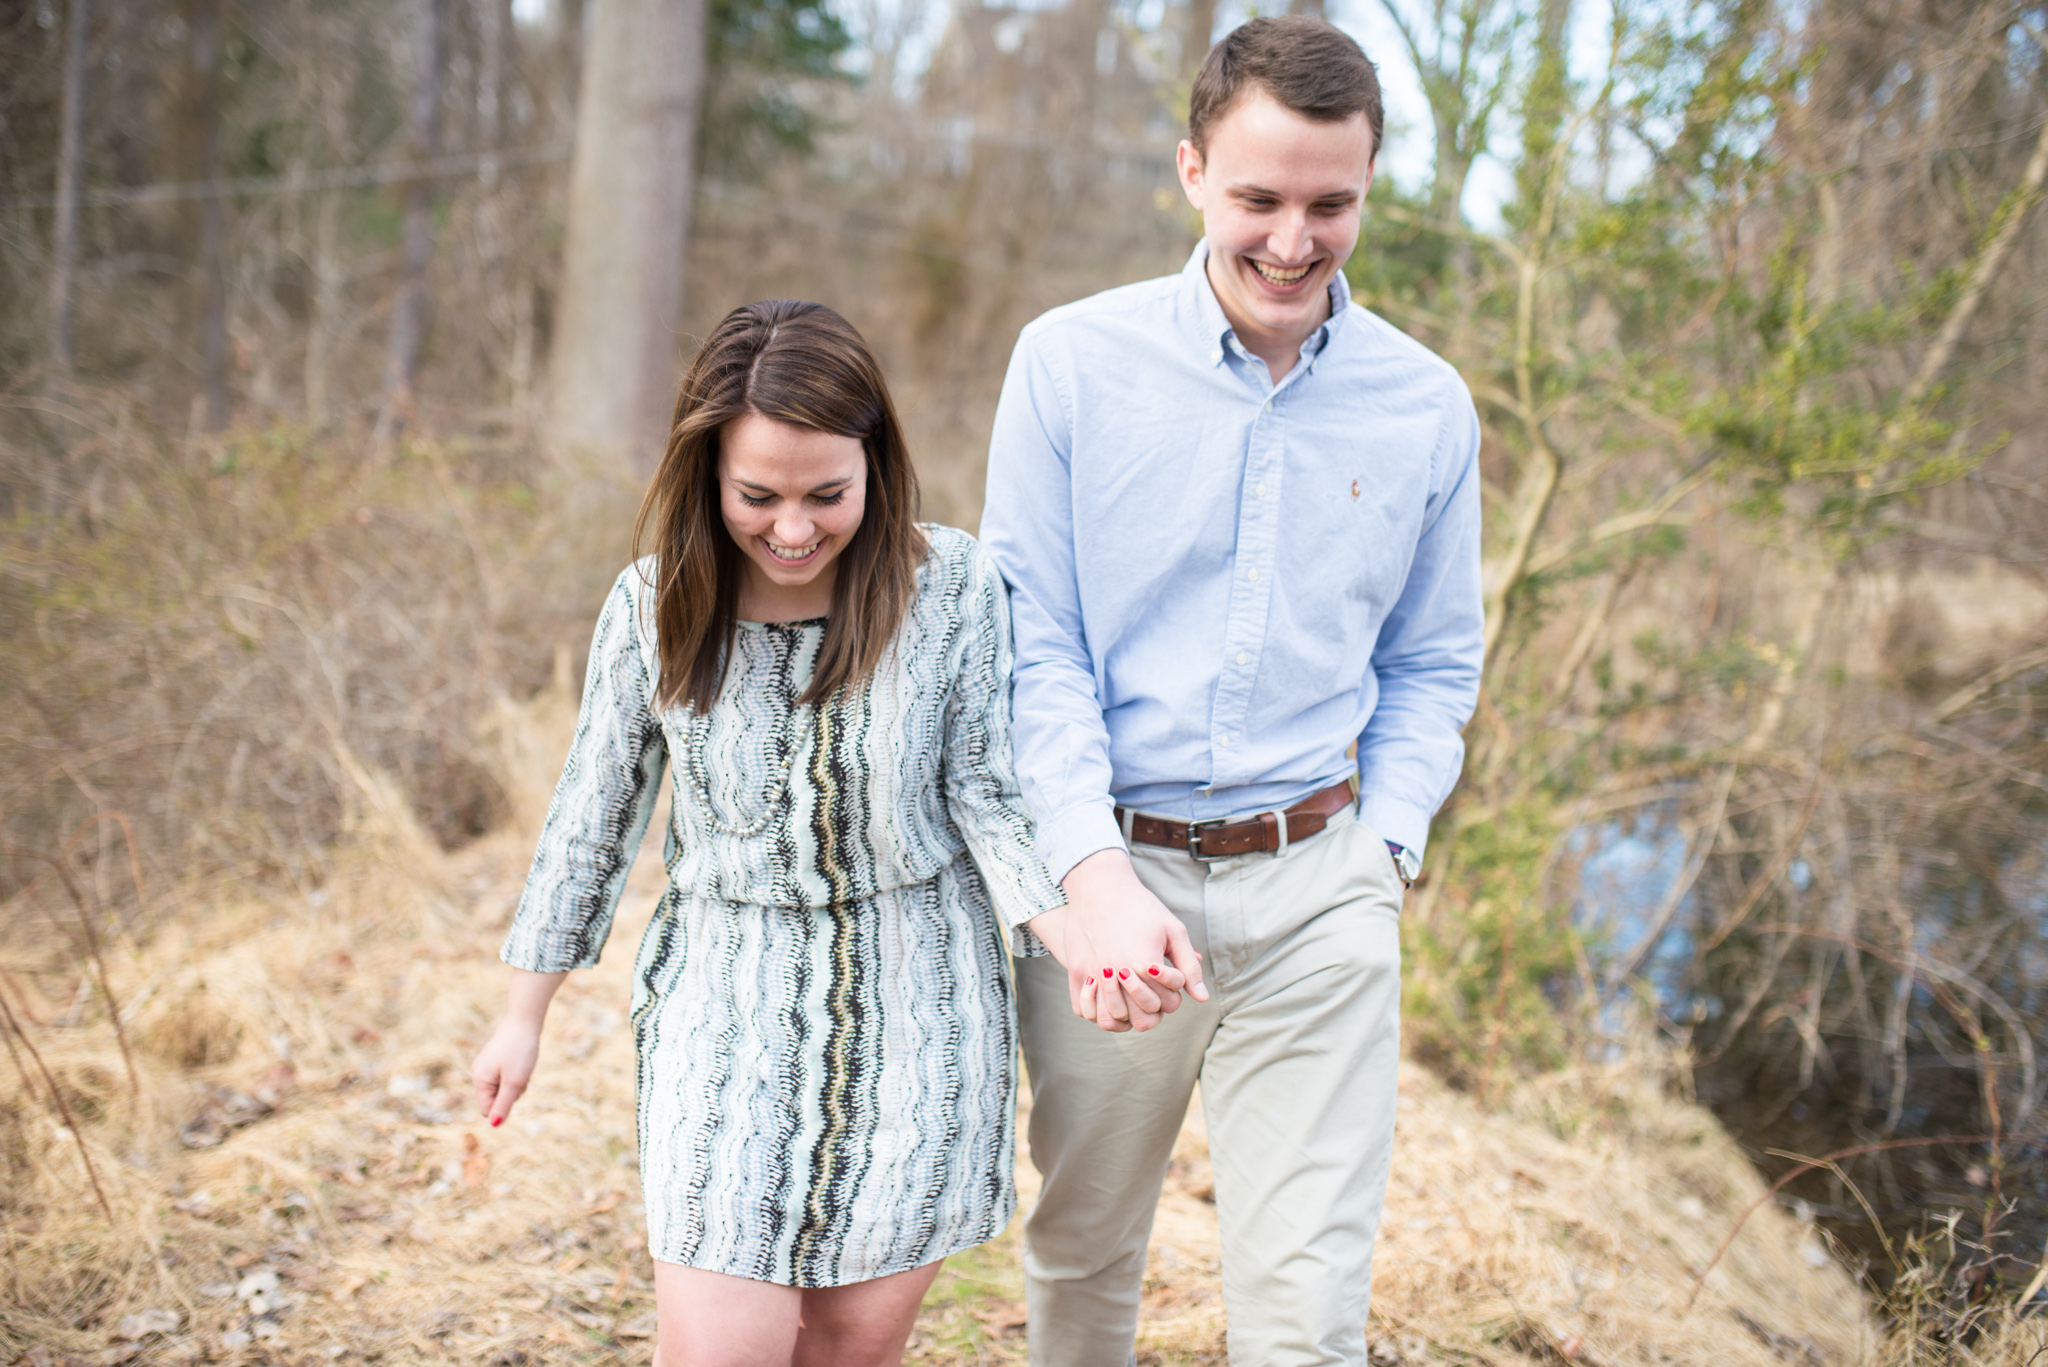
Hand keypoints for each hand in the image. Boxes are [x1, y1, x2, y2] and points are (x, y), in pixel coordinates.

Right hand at [471, 1017, 542, 1125]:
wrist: (525, 1020)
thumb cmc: (520, 1051)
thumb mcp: (514, 1082)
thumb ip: (504, 1105)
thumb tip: (494, 1125)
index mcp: (479, 1080)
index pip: (487, 1110)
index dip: (504, 1106)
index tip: (515, 1089)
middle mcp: (479, 1073)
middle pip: (496, 1100)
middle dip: (512, 1093)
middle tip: (521, 1074)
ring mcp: (487, 1066)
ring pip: (504, 1088)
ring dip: (516, 1083)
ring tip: (522, 1066)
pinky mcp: (496, 1060)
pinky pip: (507, 1077)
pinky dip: (517, 1074)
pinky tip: (522, 1061)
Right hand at [1028, 849, 1206, 1032]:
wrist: (1100, 886)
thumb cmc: (1141, 907)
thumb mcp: (1173, 931)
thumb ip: (1189, 966)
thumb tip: (1202, 998)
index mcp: (1147, 963)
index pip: (1170, 1003)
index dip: (1174, 992)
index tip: (1167, 973)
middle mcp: (1119, 973)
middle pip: (1144, 1018)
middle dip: (1154, 1006)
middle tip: (1152, 989)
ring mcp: (1093, 975)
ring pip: (1112, 1020)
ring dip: (1126, 1015)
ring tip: (1131, 998)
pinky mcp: (1075, 972)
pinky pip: (1083, 1011)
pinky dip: (1097, 1012)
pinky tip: (1109, 997)